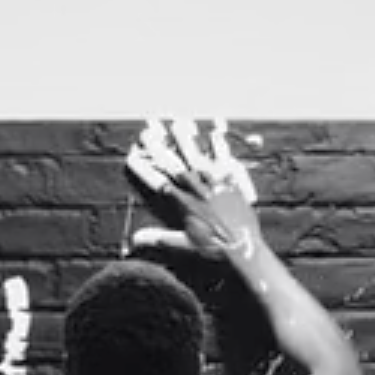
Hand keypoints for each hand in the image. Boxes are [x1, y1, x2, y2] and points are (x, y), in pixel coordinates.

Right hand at [125, 118, 264, 262]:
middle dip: (159, 148)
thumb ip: (159, 238)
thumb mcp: (184, 246)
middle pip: (175, 165)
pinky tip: (214, 134)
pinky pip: (225, 161)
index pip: (158, 182)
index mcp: (184, 205)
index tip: (131, 156)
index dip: (143, 169)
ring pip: (198, 158)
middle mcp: (198, 191)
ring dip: (186, 141)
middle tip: (148, 132)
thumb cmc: (215, 251)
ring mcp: (215, 185)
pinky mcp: (232, 184)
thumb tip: (135, 239)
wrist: (243, 249)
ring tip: (177, 124)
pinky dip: (219, 147)